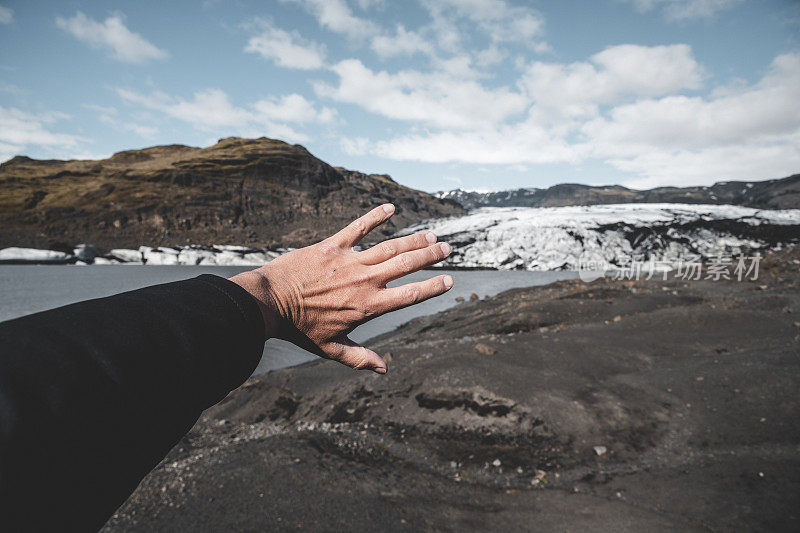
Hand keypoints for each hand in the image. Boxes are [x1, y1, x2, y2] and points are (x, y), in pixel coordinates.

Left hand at [229, 204, 452, 373]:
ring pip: (390, 246)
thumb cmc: (299, 328)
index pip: (410, 294)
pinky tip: (390, 208)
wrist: (269, 303)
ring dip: (413, 240)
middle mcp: (365, 281)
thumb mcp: (330, 349)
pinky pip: (358, 227)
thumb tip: (384, 369)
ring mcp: (350, 261)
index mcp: (369, 306)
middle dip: (429, 256)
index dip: (432, 287)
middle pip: (406, 265)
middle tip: (447, 248)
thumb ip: (359, 358)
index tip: (448, 280)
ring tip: (430, 234)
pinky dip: (375, 216)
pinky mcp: (332, 245)